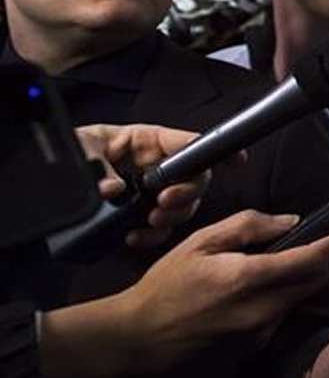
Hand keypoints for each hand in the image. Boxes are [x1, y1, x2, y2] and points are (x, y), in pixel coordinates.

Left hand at [74, 123, 243, 247]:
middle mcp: (154, 166)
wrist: (42, 181)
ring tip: (150, 222)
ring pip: (181, 205)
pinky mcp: (139, 214)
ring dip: (171, 217)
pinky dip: (152, 236)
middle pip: (193, 179)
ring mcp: (150, 192)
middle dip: (186, 194)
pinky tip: (134, 237)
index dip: (216, 150)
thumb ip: (96, 166)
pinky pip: (160, 228)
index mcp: (146, 141)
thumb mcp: (79, 148)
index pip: (189, 142)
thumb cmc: (68, 150)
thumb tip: (112, 189)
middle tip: (164, 203)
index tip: (236, 160)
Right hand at [118, 210, 328, 369]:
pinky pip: (281, 312)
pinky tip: (252, 288)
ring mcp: (260, 330)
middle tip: (308, 239)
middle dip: (320, 258)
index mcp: (250, 277)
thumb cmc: (168, 283)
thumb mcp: (202, 241)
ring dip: (299, 277)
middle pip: (314, 279)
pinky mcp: (254, 342)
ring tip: (272, 261)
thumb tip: (291, 222)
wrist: (141, 335)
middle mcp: (263, 308)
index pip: (310, 258)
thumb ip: (249, 226)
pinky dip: (280, 295)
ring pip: (299, 296)